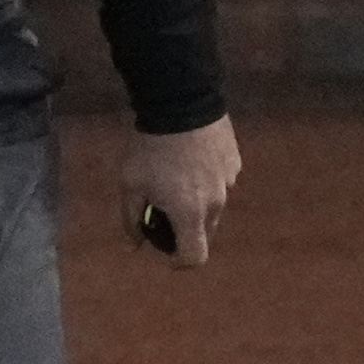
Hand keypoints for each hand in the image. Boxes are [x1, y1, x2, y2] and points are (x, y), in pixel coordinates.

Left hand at [120, 115, 241, 268]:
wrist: (180, 103)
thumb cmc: (149, 149)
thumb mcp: (129, 185)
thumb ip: (132, 220)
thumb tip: (135, 245)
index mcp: (190, 214)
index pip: (195, 256)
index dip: (179, 260)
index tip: (166, 250)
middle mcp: (216, 202)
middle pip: (204, 231)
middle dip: (184, 228)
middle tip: (163, 207)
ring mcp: (229, 181)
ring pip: (213, 205)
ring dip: (197, 202)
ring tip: (175, 176)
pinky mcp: (234, 161)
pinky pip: (221, 181)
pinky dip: (207, 180)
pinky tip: (190, 158)